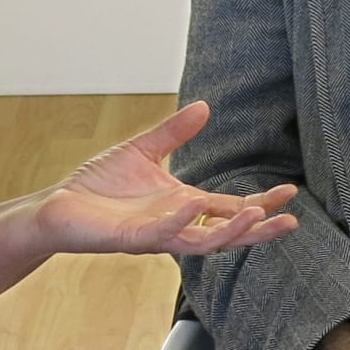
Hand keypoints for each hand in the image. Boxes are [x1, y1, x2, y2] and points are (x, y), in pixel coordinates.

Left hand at [34, 101, 297, 258]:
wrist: (59, 206)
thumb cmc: (99, 185)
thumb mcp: (143, 151)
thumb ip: (174, 132)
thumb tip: (204, 106)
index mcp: (184, 205)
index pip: (231, 208)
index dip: (260, 202)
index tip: (289, 191)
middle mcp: (177, 224)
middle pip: (228, 232)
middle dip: (259, 228)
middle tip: (290, 219)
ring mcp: (157, 234)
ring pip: (203, 242)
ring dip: (231, 231)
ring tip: (257, 215)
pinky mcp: (133, 239)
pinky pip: (163, 233)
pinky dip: (181, 220)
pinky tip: (195, 203)